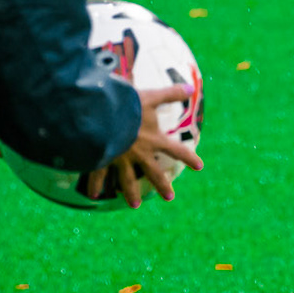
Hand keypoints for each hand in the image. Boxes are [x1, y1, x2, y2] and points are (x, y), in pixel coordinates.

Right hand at [81, 84, 203, 207]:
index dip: (188, 157)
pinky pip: (99, 175)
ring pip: (128, 180)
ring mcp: (120, 159)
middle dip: (162, 185)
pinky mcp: (102, 159)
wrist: (101, 114)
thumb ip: (170, 93)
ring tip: (135, 205)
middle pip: (153, 173)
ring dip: (131, 193)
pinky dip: (95, 185)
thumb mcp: (151, 96)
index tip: (200, 167)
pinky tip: (93, 196)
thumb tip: (191, 87)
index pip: (176, 150)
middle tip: (170, 198)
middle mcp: (139, 153)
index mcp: (153, 140)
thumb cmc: (127, 104)